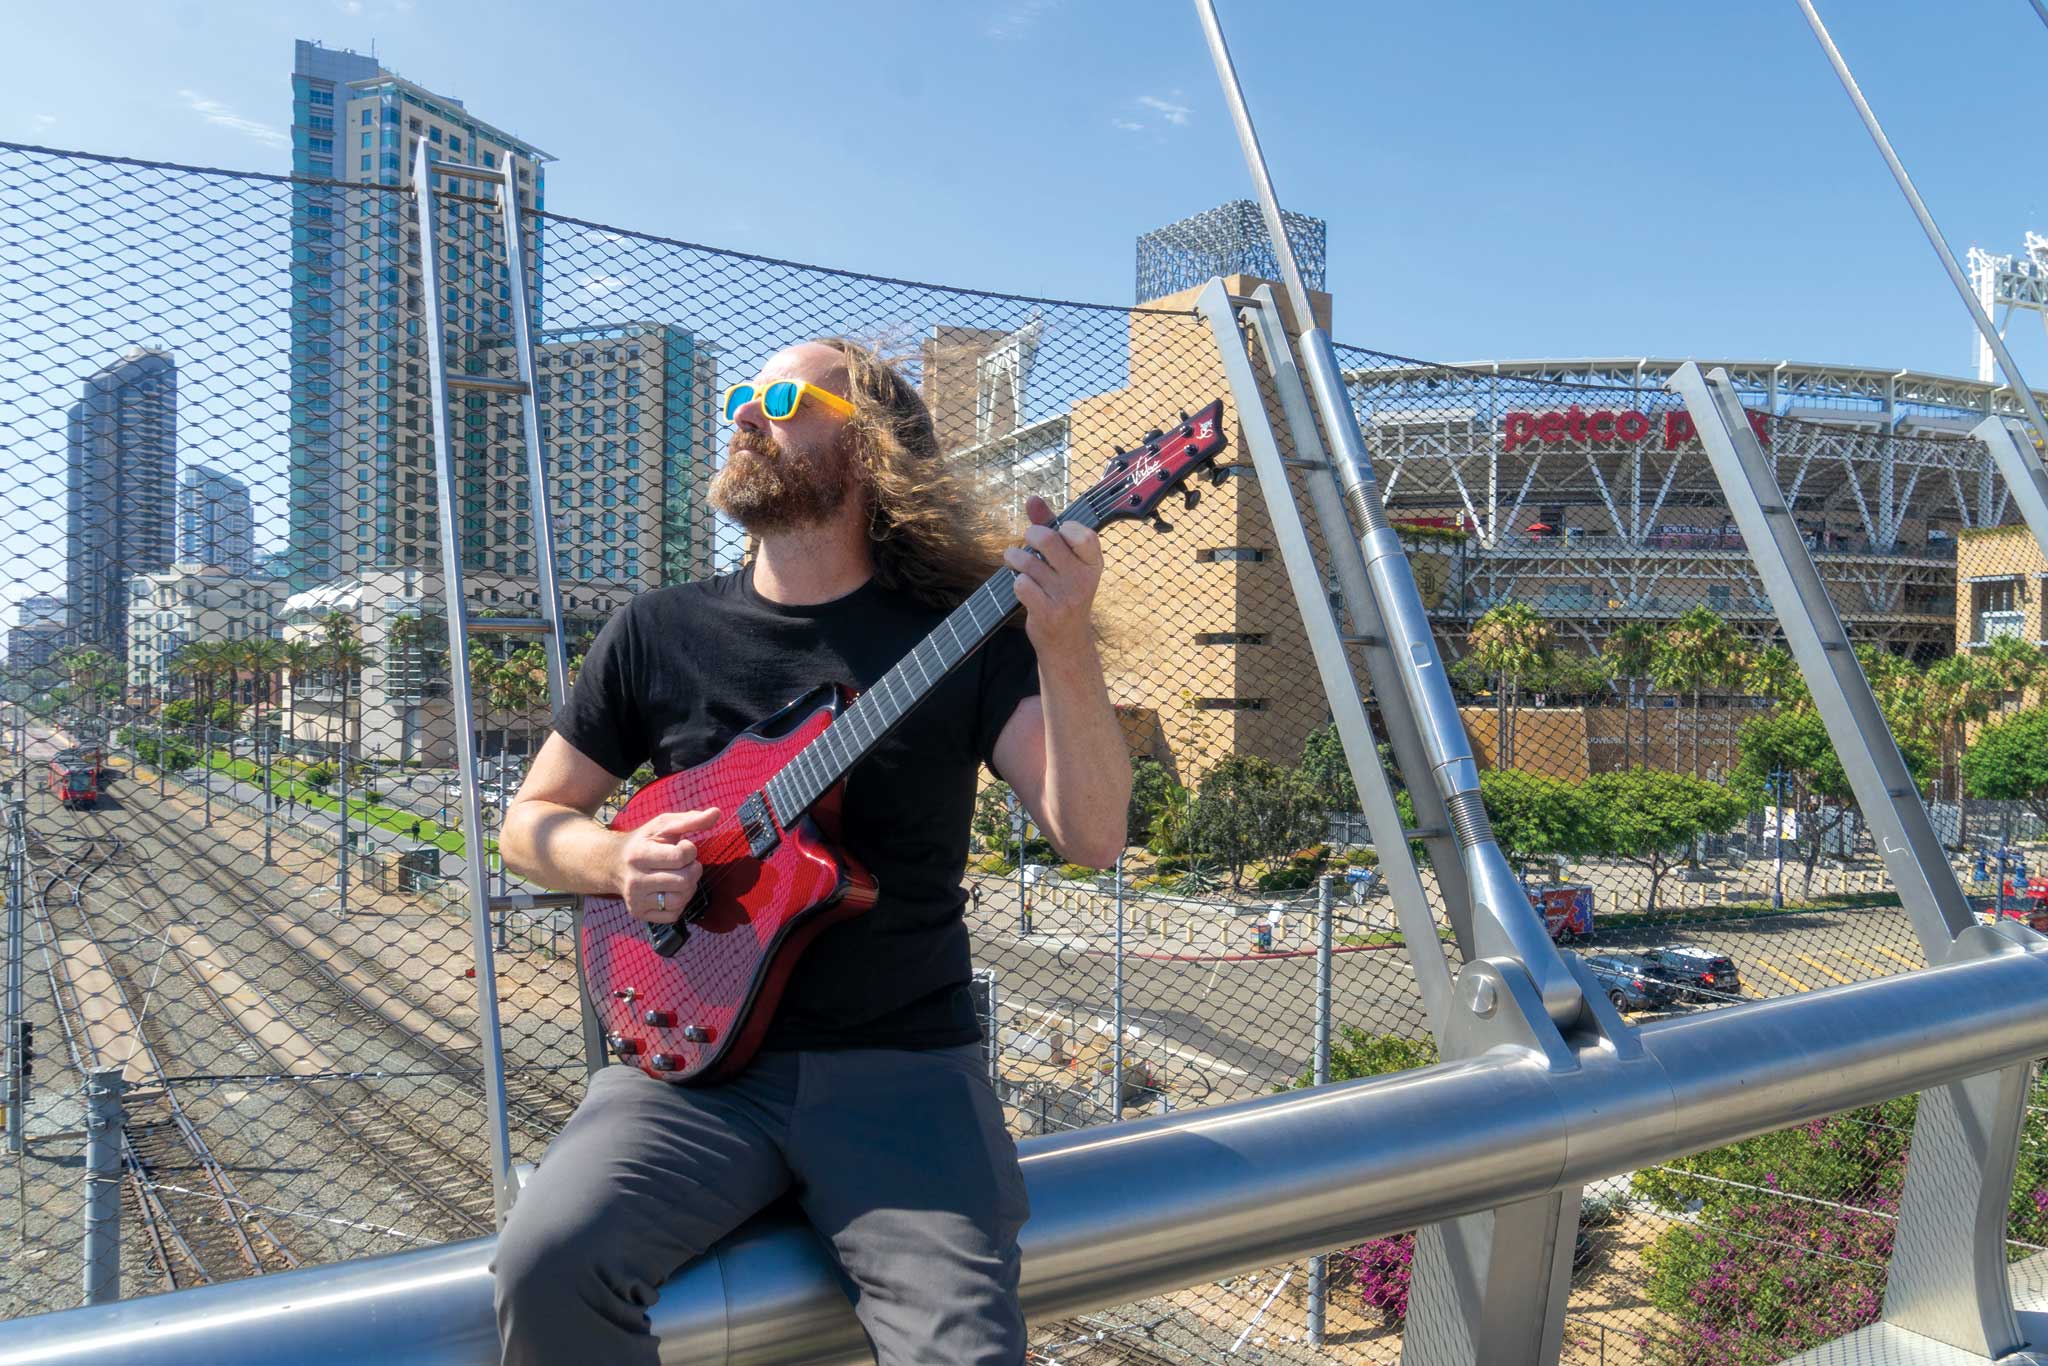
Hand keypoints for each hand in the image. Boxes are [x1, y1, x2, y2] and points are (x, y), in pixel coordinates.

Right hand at [611, 807, 719, 923]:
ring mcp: (636, 900)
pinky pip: (674, 914)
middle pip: (684, 881)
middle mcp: (635, 880)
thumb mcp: (663, 825)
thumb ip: (691, 819)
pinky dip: (680, 902)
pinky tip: (672, 890)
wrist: (613, 863)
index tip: (682, 846)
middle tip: (685, 864)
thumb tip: (717, 813)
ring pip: (680, 900)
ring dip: (689, 887)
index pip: (680, 857)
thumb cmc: (644, 841)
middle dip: (693, 869)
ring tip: (680, 876)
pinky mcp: (640, 914)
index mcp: (639, 855)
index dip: (690, 850)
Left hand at [1005, 495, 1101, 653]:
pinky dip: (1016, 581)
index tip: (1058, 534)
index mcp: (1093, 563)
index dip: (1064, 528)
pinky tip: (1022, 586)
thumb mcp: (1067, 561)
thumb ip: (1050, 526)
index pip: (1083, 534)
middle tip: (1028, 541)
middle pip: (1047, 539)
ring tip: (1015, 561)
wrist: (1067, 640)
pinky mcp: (1047, 612)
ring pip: (1027, 561)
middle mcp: (1083, 579)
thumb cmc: (1064, 591)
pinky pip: (1021, 583)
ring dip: (1014, 558)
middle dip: (1030, 535)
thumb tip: (1032, 499)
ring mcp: (1066, 597)